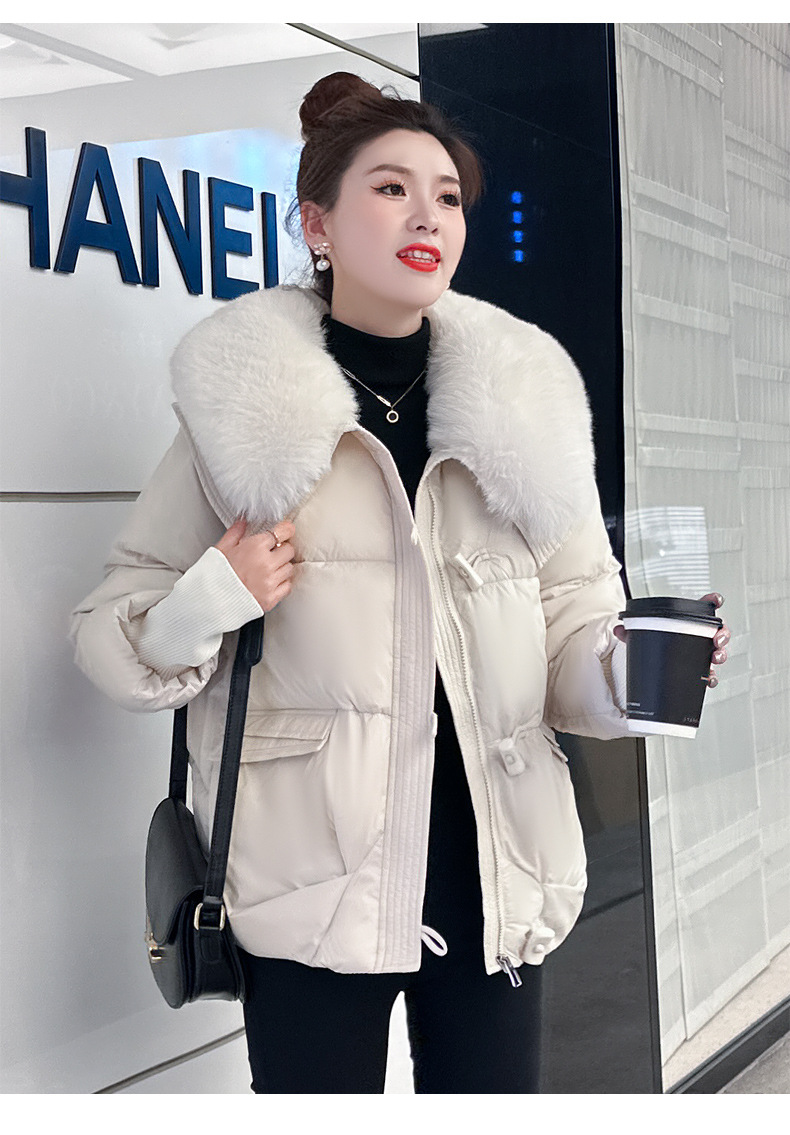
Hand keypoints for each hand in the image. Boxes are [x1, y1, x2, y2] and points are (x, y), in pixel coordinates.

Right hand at [214, 517, 296, 612]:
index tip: (286, 530)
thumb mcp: (221, 548)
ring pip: (289, 568)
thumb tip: (243, 521)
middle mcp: (266, 563)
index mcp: (254, 547)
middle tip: (271, 553)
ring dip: (281, 567)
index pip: (282, 532)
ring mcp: (270, 582)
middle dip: (282, 549)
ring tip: (267, 569)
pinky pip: (287, 586)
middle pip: (289, 550)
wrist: (210, 601)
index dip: (285, 530)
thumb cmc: (214, 575)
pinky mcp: (271, 598)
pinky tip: (269, 582)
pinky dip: (281, 583)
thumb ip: (235, 532)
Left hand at [613, 593, 729, 687]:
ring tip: (714, 658)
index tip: (716, 600)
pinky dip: (711, 677)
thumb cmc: (656, 645)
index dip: (714, 601)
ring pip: (719, 652)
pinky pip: (710, 675)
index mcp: (689, 622)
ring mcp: (702, 654)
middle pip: (720, 631)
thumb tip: (619, 629)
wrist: (656, 668)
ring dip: (721, 654)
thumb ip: (632, 632)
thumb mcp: (644, 635)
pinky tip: (708, 678)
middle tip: (717, 639)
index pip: (706, 607)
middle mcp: (700, 637)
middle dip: (723, 634)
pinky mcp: (700, 671)